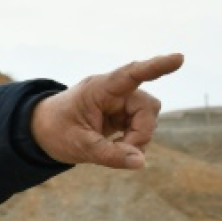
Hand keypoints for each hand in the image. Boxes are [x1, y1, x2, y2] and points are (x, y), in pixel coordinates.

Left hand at [31, 53, 182, 168]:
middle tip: (122, 150)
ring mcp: (120, 103)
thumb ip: (110, 155)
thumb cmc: (56, 131)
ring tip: (114, 149)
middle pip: (148, 106)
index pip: (131, 74)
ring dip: (138, 138)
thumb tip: (141, 162)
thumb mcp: (79, 146)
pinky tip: (117, 147)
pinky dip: (134, 142)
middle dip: (141, 132)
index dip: (156, 66)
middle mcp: (114, 92)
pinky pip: (142, 127)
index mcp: (100, 89)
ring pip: (148, 118)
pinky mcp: (122, 115)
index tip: (179, 58)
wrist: (42, 130)